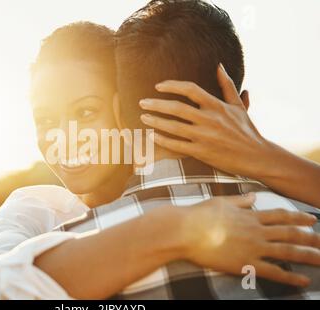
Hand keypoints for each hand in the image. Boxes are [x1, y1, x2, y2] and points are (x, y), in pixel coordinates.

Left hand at [139, 64, 274, 179]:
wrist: (256, 156)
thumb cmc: (246, 130)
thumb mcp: (237, 106)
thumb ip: (227, 85)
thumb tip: (219, 65)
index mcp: (217, 105)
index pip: (190, 89)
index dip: (172, 86)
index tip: (158, 86)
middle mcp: (209, 119)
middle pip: (177, 108)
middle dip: (156, 104)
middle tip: (142, 102)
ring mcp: (204, 136)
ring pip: (174, 127)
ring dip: (155, 121)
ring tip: (143, 116)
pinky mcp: (201, 152)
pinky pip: (177, 145)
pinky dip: (163, 140)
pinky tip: (152, 136)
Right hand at [173, 193, 319, 286]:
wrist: (186, 230)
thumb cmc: (199, 215)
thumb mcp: (221, 202)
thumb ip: (240, 200)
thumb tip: (254, 196)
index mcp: (250, 216)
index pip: (280, 215)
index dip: (298, 217)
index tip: (312, 218)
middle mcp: (256, 230)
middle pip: (290, 233)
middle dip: (311, 237)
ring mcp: (253, 247)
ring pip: (288, 251)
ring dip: (309, 255)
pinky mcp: (246, 263)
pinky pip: (274, 271)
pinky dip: (290, 276)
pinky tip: (304, 280)